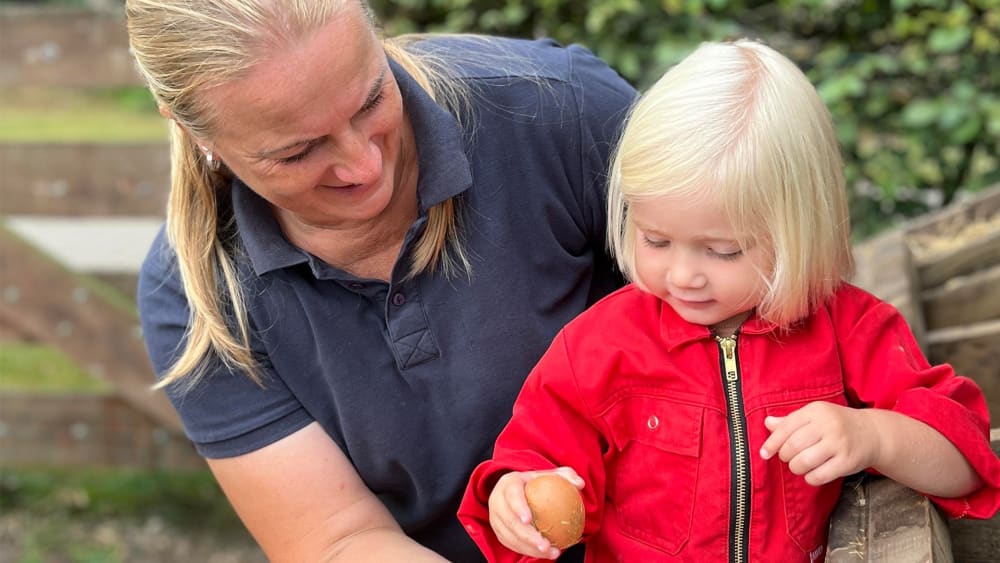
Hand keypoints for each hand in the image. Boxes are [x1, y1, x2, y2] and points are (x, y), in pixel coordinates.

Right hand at [488, 467, 583, 559]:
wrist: (516, 490)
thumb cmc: (536, 482)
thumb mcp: (549, 475)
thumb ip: (565, 476)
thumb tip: (580, 483)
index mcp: (508, 484)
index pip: (511, 496)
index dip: (518, 508)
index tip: (528, 520)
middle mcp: (497, 501)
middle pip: (509, 521)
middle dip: (526, 536)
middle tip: (545, 545)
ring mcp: (496, 518)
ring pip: (509, 536)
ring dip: (529, 548)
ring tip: (550, 552)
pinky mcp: (499, 532)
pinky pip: (512, 544)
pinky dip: (527, 551)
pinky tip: (545, 554)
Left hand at [760, 402, 879, 485]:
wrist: (873, 433)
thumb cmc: (837, 424)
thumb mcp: (815, 416)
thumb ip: (791, 421)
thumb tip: (767, 423)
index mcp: (816, 411)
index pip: (786, 427)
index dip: (772, 443)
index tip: (764, 453)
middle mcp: (828, 425)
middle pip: (793, 446)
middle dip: (785, 456)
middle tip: (788, 458)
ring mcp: (839, 444)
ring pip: (804, 462)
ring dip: (796, 468)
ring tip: (799, 465)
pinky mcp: (848, 462)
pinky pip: (819, 476)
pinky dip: (810, 478)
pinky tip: (813, 473)